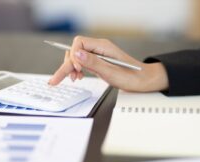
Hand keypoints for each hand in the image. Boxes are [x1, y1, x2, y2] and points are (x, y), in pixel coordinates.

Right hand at [49, 36, 168, 91]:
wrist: (141, 81)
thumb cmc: (131, 77)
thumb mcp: (111, 72)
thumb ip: (93, 63)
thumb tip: (77, 55)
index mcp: (103, 47)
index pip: (79, 43)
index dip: (74, 56)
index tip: (77, 70)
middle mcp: (100, 48)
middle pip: (76, 50)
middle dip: (67, 64)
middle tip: (57, 79)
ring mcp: (99, 55)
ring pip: (77, 57)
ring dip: (71, 67)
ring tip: (72, 79)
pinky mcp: (98, 62)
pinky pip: (83, 62)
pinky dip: (77, 69)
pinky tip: (78, 76)